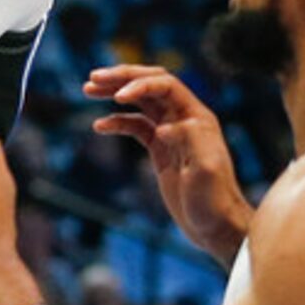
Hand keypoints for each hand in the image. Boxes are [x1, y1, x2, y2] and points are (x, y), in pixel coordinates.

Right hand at [87, 63, 252, 262]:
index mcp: (197, 117)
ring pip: (141, 101)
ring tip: (88, 89)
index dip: (140, 84)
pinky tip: (99, 126)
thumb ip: (189, 142)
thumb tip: (164, 127)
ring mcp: (171, 132)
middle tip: (93, 77)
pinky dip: (117, 121)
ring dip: (115, 92)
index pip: (166, 86)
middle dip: (123, 77)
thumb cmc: (214, 201)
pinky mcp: (160, 149)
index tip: (117, 97)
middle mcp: (184, 118)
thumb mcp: (205, 172)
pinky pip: (136, 125)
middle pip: (151, 84)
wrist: (216, 226)